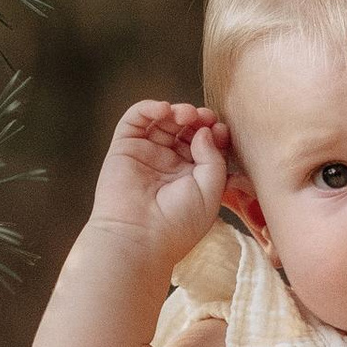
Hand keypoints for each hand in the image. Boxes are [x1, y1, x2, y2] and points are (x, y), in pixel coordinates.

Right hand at [87, 100, 229, 277]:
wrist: (139, 238)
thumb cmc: (178, 223)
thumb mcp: (212, 191)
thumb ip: (214, 157)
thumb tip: (205, 130)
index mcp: (192, 177)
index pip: (207, 145)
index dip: (215, 132)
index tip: (222, 130)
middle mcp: (169, 165)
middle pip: (187, 129)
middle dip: (199, 119)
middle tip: (205, 118)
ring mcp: (147, 155)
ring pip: (163, 121)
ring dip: (178, 110)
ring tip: (186, 115)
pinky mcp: (124, 148)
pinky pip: (135, 119)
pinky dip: (149, 107)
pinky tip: (164, 110)